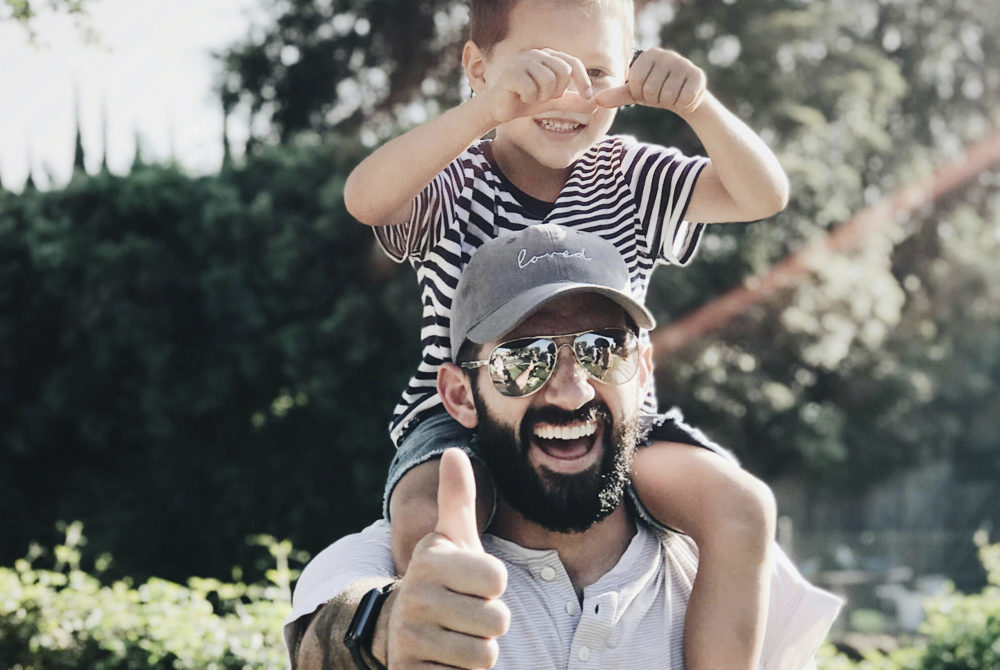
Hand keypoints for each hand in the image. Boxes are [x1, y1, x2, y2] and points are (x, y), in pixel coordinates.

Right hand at [384, 449, 509, 668]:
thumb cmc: (445, 581)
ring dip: (478, 651)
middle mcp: (415, 597)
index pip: (497, 578)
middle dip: (489, 622)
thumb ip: (458, 499)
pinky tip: (444, 661)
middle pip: (496, 620)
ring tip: (456, 636)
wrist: (403, 631)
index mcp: (430, 560)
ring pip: (484, 654)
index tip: (472, 583)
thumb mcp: (453, 540)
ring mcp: (409, 638)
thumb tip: (455, 450)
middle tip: (465, 614)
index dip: (493, 585)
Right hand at [483, 48, 595, 123]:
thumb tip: (595, 106)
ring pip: (548, 81)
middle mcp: (537, 54)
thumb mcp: (553, 101)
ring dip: (542, 96)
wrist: (498, 108)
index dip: (584, 81)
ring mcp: (523, 61)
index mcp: (548, 57)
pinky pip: (532, 89)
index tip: (588, 98)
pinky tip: (520, 96)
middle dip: (558, 91)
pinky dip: (529, 98)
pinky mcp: (511, 73)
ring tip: (531, 96)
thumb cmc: (525, 101)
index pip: (573, 63)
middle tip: (544, 97)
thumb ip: (572, 101)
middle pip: (564, 72)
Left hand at [596, 47, 706, 114]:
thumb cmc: (656, 92)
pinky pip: (683, 98)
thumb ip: (616, 95)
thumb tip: (596, 100)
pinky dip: (682, 103)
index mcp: (649, 54)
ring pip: (667, 96)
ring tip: (672, 94)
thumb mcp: (635, 93)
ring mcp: (683, 63)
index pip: (635, 82)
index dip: (640, 94)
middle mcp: (666, 54)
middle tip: (661, 94)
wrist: (685, 97)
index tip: (647, 91)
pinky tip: (684, 96)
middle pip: (650, 89)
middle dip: (654, 99)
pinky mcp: (697, 75)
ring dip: (668, 102)